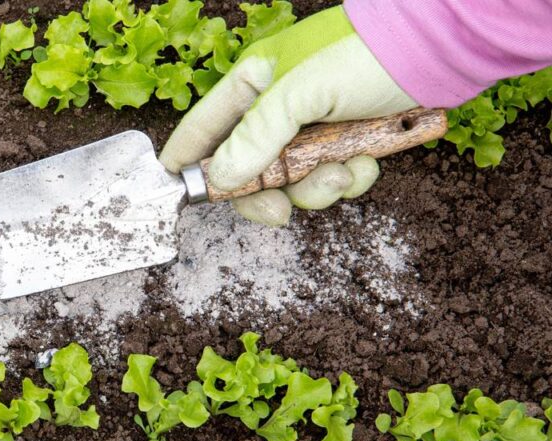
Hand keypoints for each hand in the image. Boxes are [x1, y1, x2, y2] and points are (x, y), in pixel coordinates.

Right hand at [159, 6, 417, 225]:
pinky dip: (348, 178)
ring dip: (317, 187)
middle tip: (280, 210)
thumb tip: (221, 178)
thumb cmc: (364, 54)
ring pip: (291, 181)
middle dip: (267, 192)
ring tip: (345, 172)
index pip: (203, 128)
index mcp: (252, 83)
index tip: (179, 194)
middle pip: (246, 169)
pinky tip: (367, 162)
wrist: (440, 50)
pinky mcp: (343, 142)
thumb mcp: (301, 93)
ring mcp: (309, 128)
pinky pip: (329, 178)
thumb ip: (256, 137)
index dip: (188, 161)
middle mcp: (276, 108)